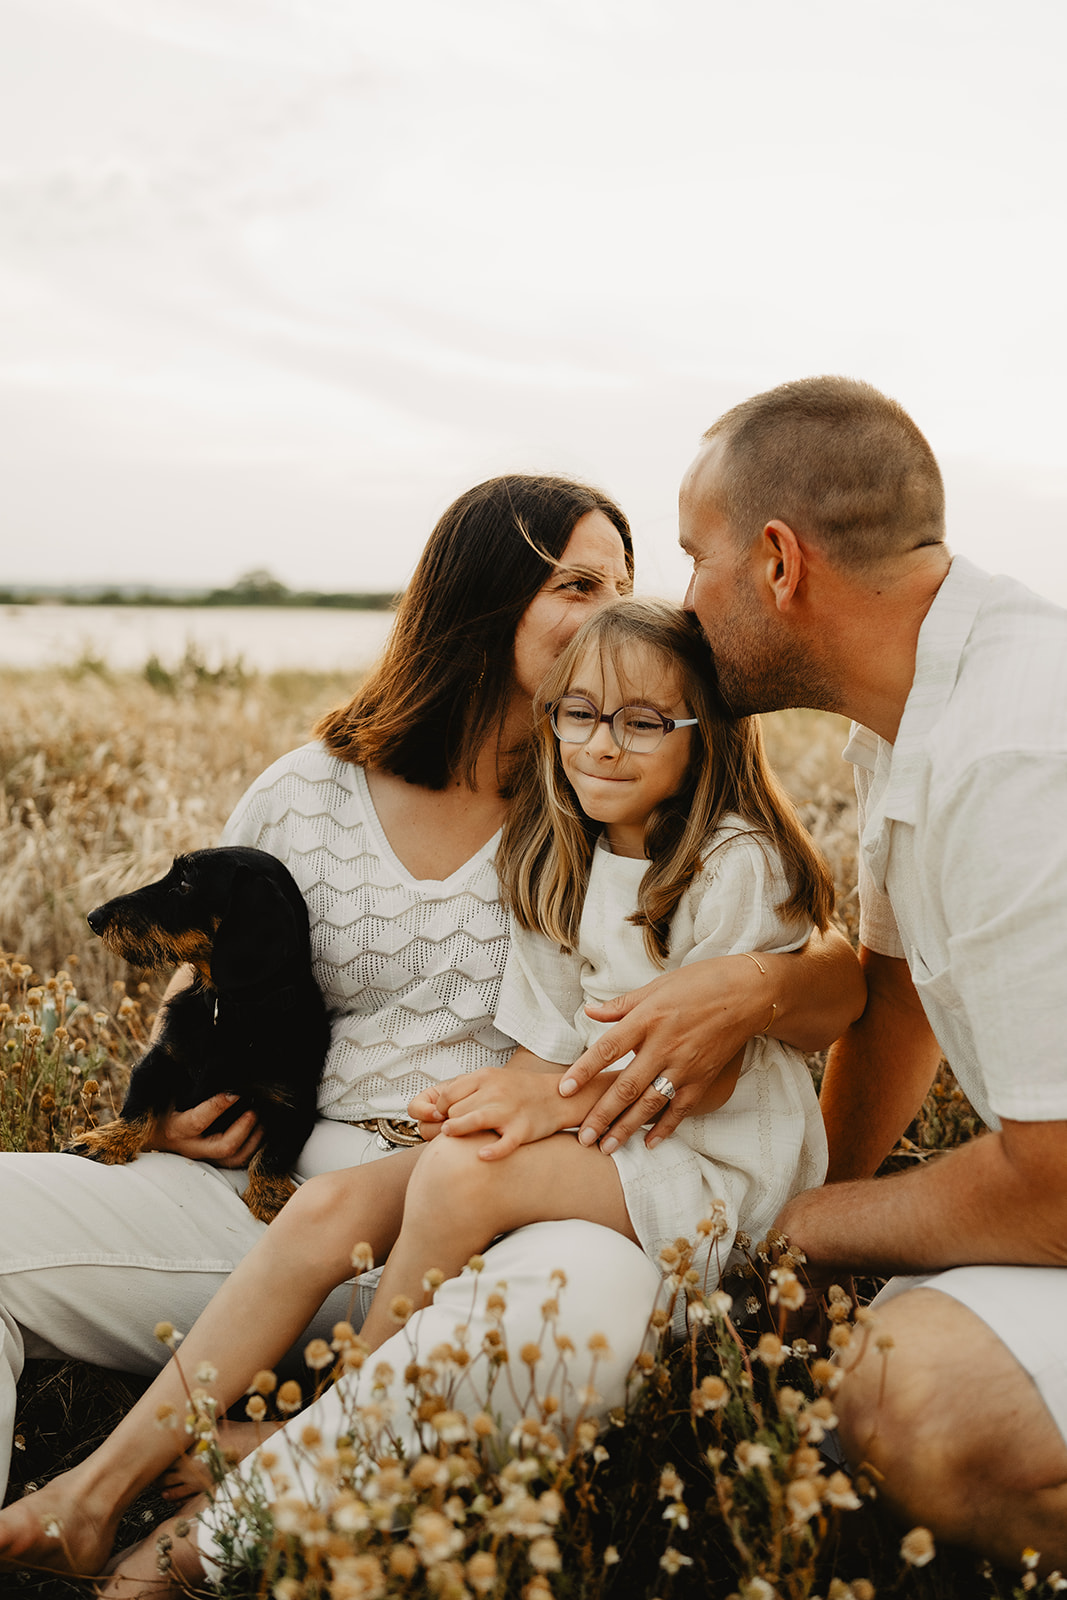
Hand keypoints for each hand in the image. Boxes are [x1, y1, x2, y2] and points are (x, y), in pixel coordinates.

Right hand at [143, 1094, 264, 1166]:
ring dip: (253, 1140)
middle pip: (223, 1146)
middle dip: (244, 1128)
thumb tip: (210, 1066)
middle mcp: (189, 1147)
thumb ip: (185, 1082)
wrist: (150, 1133)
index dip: (219, 1106)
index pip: (198, 1121)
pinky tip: (259, 1130)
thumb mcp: (165, 1092)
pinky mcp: (212, 1161)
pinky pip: (236, 1162)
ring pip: (233, 1159)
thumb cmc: (159, 1105)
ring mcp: (202, 1157)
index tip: (236, 1091)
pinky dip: (252, 1147)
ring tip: (261, 1120)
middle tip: (254, 1109)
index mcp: (175, 1128)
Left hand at [411, 1069, 564, 1160]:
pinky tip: (482, 1155)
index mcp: (485, 1077)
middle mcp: (495, 1091)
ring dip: (457, 1130)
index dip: (439, 1109)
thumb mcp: (492, 1079)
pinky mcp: (522, 1129)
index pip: (447, 1094)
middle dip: (449, 1122)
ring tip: (451, 1135)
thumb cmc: (520, 1091)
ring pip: (472, 1120)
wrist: (558, 1096)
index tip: (442, 1118)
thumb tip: (433, 1110)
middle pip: (456, 1110)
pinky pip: (504, 1143)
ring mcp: (509, 1110)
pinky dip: (492, 1151)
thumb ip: (465, 1089)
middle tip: (449, 1132)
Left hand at [559, 957, 765, 1152]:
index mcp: (647, 1018)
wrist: (748, 993)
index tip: (564, 1090)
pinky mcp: (703, 1079)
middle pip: (626, 1085)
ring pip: (650, 1103)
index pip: (607, 1049)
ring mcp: (685, 1065)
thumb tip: (589, 1012)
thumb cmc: (699, 983)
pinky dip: (664, 1128)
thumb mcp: (656, 986)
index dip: (584, 1071)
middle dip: (602, 1114)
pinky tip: (648, 1143)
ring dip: (626, 1128)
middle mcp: (664, 1045)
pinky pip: (680, 1109)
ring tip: (606, 1147)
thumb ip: (621, 1005)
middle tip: (583, 1136)